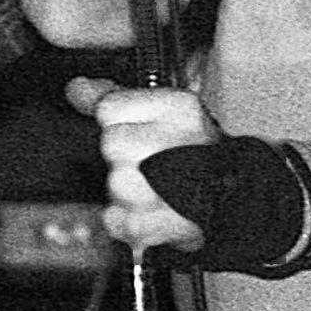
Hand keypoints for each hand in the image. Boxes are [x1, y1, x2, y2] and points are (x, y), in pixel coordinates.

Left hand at [65, 77, 216, 254]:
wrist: (233, 199)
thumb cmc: (194, 153)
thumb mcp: (163, 111)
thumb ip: (114, 96)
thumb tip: (77, 88)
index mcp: (178, 107)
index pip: (109, 108)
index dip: (117, 123)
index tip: (135, 130)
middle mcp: (176, 140)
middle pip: (111, 145)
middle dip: (123, 158)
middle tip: (150, 164)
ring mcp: (170, 183)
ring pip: (115, 183)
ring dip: (126, 192)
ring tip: (155, 189)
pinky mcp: (163, 222)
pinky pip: (117, 220)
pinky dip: (127, 222)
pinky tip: (151, 213)